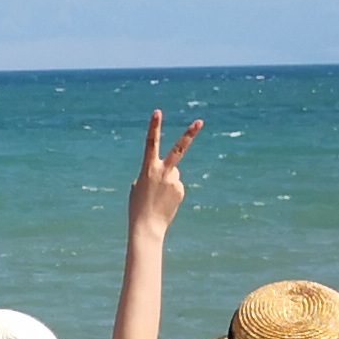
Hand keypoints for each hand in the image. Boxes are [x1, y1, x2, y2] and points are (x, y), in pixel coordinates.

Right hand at [128, 109, 201, 234]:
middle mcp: (163, 172)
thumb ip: (153, 173)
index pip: (151, 143)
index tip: (157, 112)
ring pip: (173, 173)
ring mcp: (174, 181)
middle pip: (178, 149)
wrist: (147, 226)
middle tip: (200, 121)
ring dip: (167, 182)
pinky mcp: (181, 190)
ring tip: (157, 197)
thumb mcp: (139, 185)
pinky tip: (164, 202)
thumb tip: (172, 172)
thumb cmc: (138, 205)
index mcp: (148, 168)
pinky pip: (176, 185)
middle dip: (189, 134)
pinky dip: (171, 192)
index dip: (154, 127)